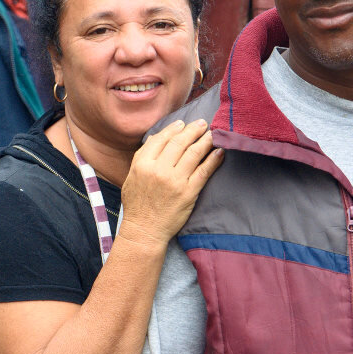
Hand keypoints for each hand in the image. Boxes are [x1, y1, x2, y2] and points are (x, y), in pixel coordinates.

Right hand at [119, 119, 223, 247]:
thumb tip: (156, 136)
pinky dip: (213, 159)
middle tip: (203, 123)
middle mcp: (159, 170)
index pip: (161, 139)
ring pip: (194, 153)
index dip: (174, 128)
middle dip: (193, 130)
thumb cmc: (137, 204)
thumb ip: (142, 156)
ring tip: (213, 134)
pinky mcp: (189, 192)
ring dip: (205, 140)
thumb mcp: (132, 176)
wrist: (145, 230)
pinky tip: (220, 151)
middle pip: (179, 142)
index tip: (183, 123)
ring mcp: (175, 181)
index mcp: (143, 164)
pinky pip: (204, 171)